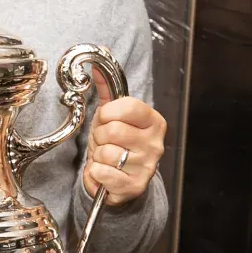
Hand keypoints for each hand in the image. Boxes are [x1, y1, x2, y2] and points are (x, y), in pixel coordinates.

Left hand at [82, 73, 166, 205]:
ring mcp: (147, 166)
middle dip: (99, 136)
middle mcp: (155, 144)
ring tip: (106, 157)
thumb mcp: (113, 115)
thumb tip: (96, 65)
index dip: (108, 113)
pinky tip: (104, 172)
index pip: (128, 107)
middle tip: (104, 142)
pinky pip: (102, 173)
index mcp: (154, 121)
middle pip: (113, 130)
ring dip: (98, 155)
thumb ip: (107, 90)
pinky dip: (95, 172)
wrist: (120, 180)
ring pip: (106, 152)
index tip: (106, 119)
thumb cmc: (117, 143)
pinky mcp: (135, 186)